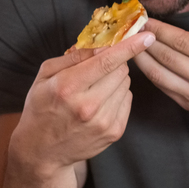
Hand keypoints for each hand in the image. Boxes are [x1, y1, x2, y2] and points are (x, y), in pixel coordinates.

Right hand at [11, 33, 152, 174]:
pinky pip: (128, 100)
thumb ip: (73, 57)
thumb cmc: (41, 108)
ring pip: (126, 84)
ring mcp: (103, 122)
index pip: (106, 62)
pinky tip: (100, 103)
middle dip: (114, 63)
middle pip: (121, 71)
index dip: (129, 47)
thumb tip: (101, 44)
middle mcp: (88, 106)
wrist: (42, 151)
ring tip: (95, 90)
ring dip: (115, 80)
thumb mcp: (45, 76)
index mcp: (68, 87)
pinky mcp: (114, 132)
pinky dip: (117, 96)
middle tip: (98, 69)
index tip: (147, 36)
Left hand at [134, 5, 188, 134]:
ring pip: (161, 75)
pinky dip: (150, 74)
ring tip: (130, 43)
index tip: (146, 18)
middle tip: (132, 27)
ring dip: (142, 58)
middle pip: (167, 57)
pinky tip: (142, 62)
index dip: (161, 29)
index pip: (183, 41)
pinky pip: (165, 89)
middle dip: (146, 40)